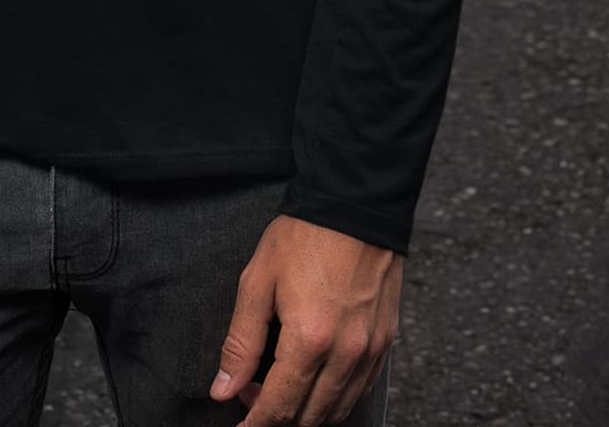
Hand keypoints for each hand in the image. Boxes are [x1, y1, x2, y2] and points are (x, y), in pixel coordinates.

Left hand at [208, 215, 400, 423]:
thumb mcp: (258, 281)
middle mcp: (345, 354)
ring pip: (337, 411)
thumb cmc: (304, 236)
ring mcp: (369, 351)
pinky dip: (335, 399)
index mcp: (309, 340)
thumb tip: (223, 388)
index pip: (279, 409)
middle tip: (252, 395)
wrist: (355, 204)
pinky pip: (359, 391)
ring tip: (280, 387)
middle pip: (309, 418)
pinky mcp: (385, 342)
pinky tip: (315, 381)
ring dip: (306, 413)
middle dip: (277, 418)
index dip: (255, 426)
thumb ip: (240, 342)